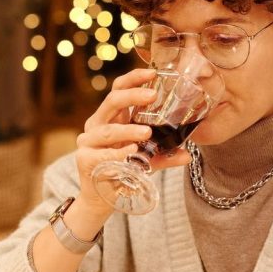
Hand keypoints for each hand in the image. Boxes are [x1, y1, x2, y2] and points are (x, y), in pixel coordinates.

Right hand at [75, 68, 190, 211]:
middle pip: (111, 101)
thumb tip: (188, 154)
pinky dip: (117, 153)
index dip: (133, 78)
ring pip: (108, 130)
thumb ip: (165, 155)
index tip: (153, 73)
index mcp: (111, 117)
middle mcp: (97, 124)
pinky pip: (102, 154)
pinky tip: (130, 153)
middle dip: (132, 96)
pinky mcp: (84, 159)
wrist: (102, 198)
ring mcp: (88, 141)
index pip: (118, 89)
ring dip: (128, 130)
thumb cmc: (123, 171)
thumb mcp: (147, 160)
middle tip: (153, 96)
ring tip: (147, 133)